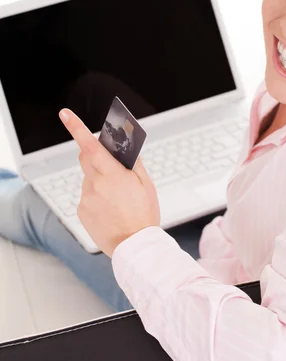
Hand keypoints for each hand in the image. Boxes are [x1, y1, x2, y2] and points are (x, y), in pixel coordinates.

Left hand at [59, 108, 159, 256]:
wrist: (134, 246)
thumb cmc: (143, 214)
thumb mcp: (145, 184)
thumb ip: (133, 163)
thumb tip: (125, 148)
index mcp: (111, 175)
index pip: (89, 145)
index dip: (76, 128)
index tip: (65, 114)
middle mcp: (95, 184)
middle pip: (86, 158)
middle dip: (95, 155)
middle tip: (112, 166)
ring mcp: (86, 198)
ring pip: (89, 179)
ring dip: (100, 181)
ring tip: (118, 199)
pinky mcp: (81, 211)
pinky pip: (87, 196)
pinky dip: (97, 197)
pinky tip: (110, 209)